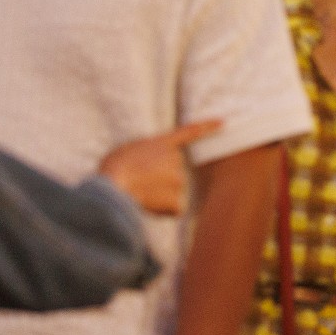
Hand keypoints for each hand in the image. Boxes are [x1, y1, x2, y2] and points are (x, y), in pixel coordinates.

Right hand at [97, 121, 221, 214]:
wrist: (114, 186)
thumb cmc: (113, 168)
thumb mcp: (128, 150)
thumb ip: (146, 153)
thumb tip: (150, 168)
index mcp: (162, 143)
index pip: (189, 132)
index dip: (207, 127)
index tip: (222, 122)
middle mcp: (176, 159)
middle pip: (174, 172)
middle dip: (161, 179)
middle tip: (140, 182)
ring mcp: (179, 179)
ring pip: (172, 192)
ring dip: (159, 195)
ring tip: (139, 193)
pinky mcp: (178, 199)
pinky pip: (173, 209)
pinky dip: (163, 211)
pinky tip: (147, 206)